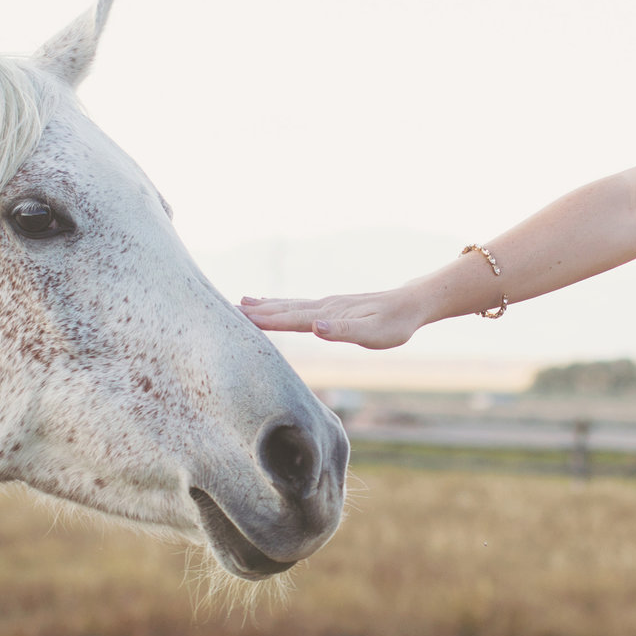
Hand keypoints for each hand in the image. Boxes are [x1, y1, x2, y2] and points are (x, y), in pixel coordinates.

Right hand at [240, 289, 430, 348]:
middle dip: (255, 311)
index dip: (264, 320)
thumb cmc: (394, 324)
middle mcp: (323, 307)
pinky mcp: (331, 307)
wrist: (411, 304)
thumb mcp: (373, 333)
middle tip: (225, 309)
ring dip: (264, 305)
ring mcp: (326, 305)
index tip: (238, 318)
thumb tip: (315, 326)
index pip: (290, 318)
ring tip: (240, 302)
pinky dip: (281, 304)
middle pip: (283, 309)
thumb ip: (343, 331)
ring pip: (288, 305)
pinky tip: (274, 303)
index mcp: (328, 315)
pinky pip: (298, 305)